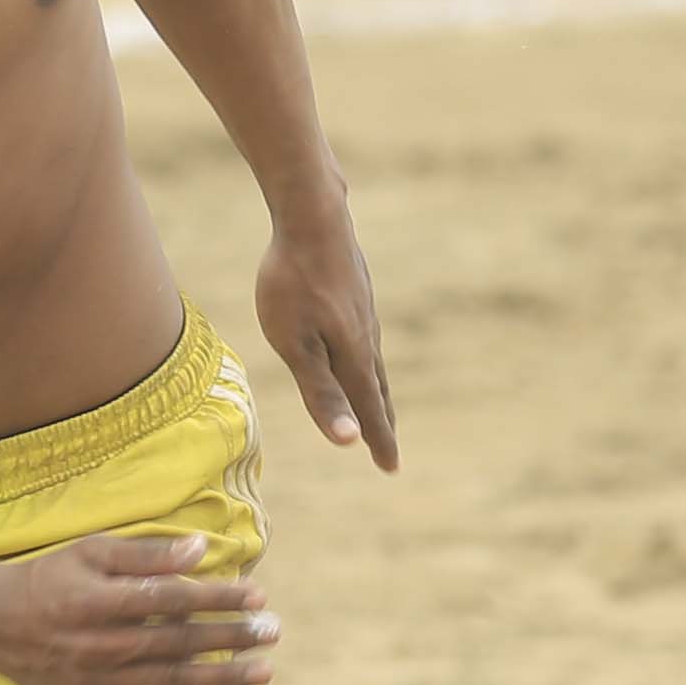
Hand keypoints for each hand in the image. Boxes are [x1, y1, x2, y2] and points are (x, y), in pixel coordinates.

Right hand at [0, 532, 273, 684]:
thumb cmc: (47, 578)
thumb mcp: (91, 552)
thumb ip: (146, 555)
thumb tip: (200, 549)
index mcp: (102, 601)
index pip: (174, 600)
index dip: (219, 599)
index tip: (257, 596)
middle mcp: (104, 645)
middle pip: (180, 643)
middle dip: (231, 637)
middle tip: (274, 632)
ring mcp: (100, 680)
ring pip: (171, 680)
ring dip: (222, 677)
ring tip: (264, 671)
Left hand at [255, 210, 399, 470]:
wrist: (313, 216)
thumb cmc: (294, 282)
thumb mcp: (297, 344)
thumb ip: (321, 392)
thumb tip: (348, 440)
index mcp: (352, 355)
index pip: (368, 409)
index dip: (379, 440)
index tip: (390, 468)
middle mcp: (366, 336)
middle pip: (376, 388)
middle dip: (381, 421)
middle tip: (388, 448)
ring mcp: (364, 311)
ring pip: (372, 360)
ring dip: (375, 390)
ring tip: (375, 405)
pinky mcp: (356, 291)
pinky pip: (366, 335)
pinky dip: (366, 358)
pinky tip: (358, 347)